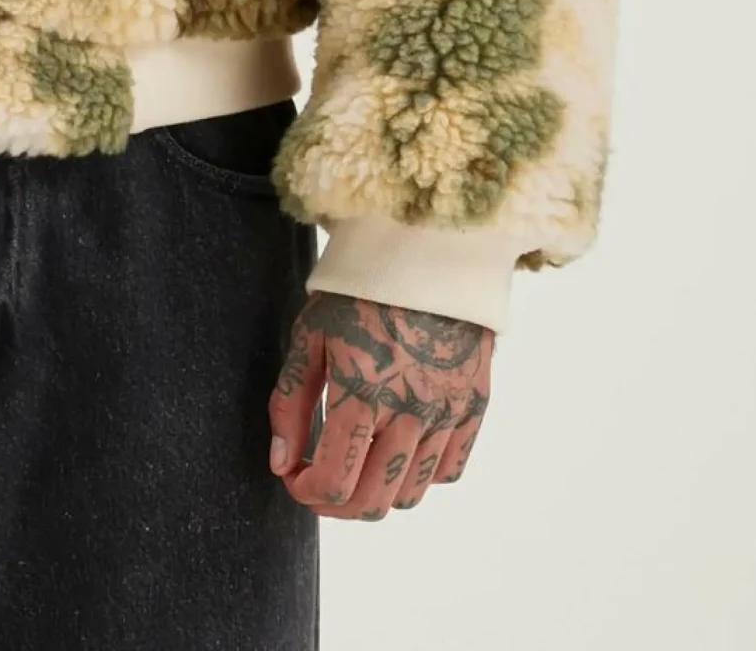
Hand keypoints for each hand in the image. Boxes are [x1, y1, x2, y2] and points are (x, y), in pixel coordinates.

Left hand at [267, 290, 490, 516]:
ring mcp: (447, 413)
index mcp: (362, 392)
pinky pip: (449, 470)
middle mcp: (409, 412)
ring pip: (411, 493)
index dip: (307, 493)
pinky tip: (397, 450)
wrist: (425, 252)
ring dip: (377, 492)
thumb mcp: (310, 334)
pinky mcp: (474, 405)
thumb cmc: (358, 290)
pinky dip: (420, 475)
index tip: (294, 479)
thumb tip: (281, 463)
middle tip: (319, 483)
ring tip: (357, 465)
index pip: (334, 482)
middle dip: (337, 504)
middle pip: (373, 501)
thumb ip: (290, 402)